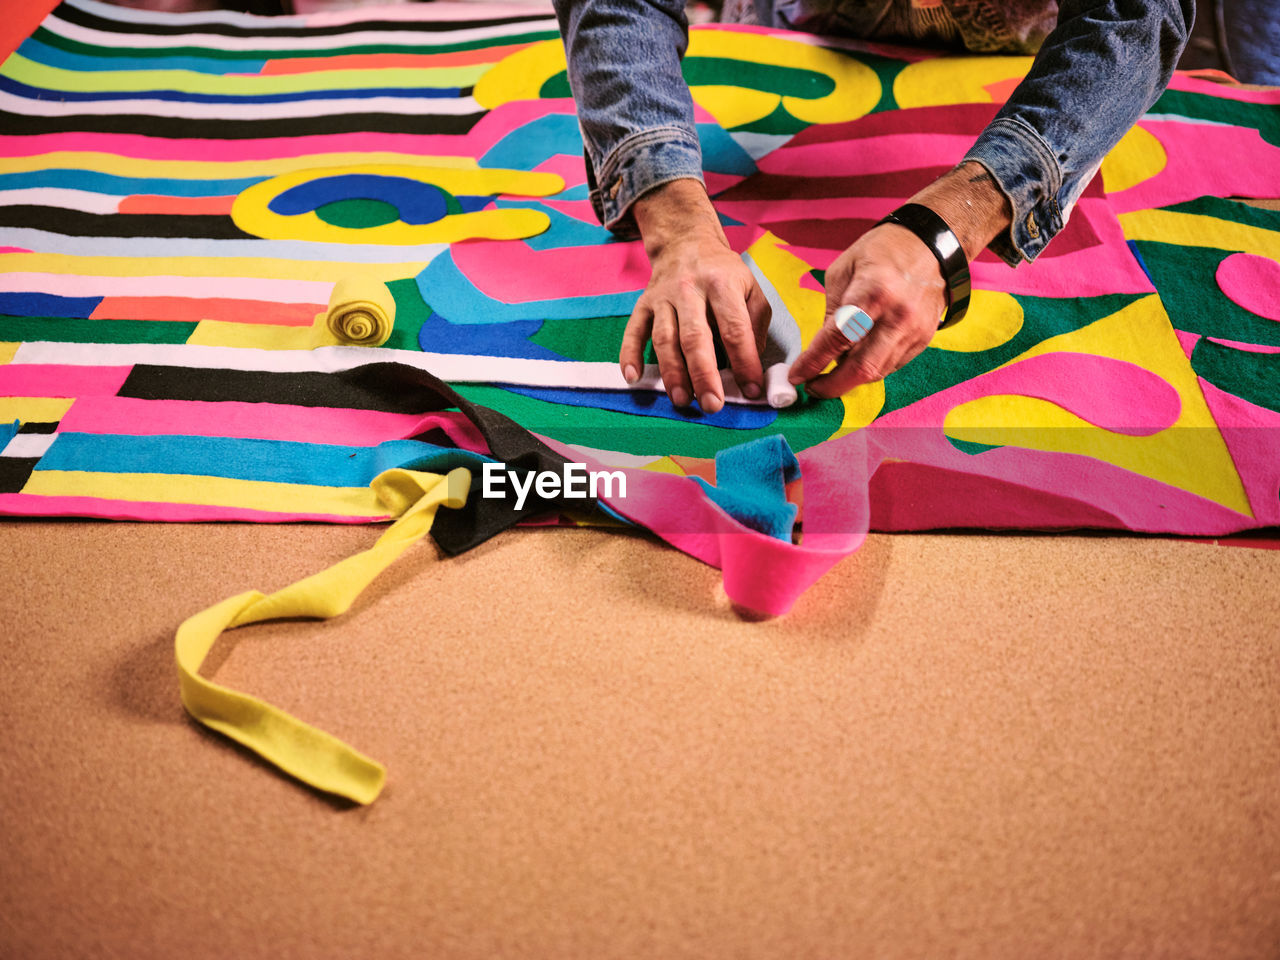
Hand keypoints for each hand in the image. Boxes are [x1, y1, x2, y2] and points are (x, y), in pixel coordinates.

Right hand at [622, 179, 771, 412]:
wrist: (686, 242)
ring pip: (664, 339)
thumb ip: (755, 325)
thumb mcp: (751, 288)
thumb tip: (750, 366)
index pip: (734, 329)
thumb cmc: (723, 273)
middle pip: (695, 337)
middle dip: (704, 375)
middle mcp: (690, 290)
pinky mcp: (643, 304)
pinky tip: (633, 377)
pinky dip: (629, 355)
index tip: (751, 390)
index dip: (744, 362)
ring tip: (682, 400)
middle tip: (713, 405)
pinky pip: (633, 331)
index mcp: (721, 284)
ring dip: (672, 373)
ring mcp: (663, 297)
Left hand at [788, 161, 1012, 397]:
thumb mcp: (844, 271)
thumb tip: (821, 349)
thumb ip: (832, 312)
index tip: (796, 376)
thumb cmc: (882, 252)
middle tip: (813, 388)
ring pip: (877, 372)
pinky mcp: (923, 340)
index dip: (814, 362)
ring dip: (850, 380)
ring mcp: (914, 330)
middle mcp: (897, 315)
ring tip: (830, 375)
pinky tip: (855, 363)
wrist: (932, 246)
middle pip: (862, 367)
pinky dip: (870, 370)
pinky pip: (892, 366)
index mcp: (873, 292)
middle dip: (833, 386)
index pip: (837, 338)